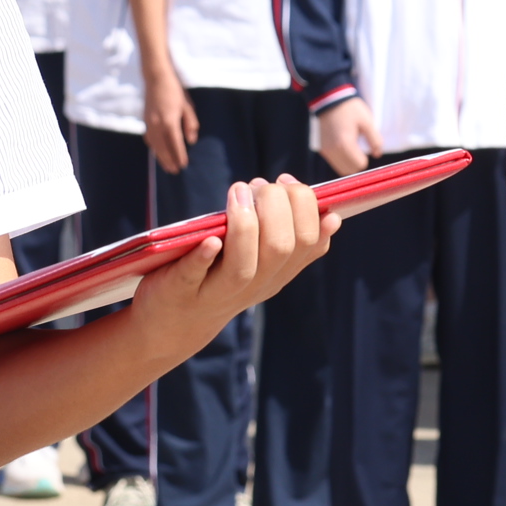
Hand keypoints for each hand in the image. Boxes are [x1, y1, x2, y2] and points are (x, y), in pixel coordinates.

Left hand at [134, 174, 333, 355]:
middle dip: (275, 205)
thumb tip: (331, 214)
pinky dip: (205, 256)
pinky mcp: (181, 291)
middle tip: (257, 186)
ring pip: (244, 267)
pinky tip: (211, 238)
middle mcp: (254, 286)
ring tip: (238, 192)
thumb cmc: (221, 277)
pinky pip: (195, 275)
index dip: (304, 204)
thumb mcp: (263, 264)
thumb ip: (292, 240)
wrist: (174, 323)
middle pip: (280, 248)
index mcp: (278, 274)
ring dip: (244, 225)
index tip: (285, 181)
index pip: (309, 241)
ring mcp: (217, 292)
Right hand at [142, 69, 197, 174]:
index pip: (175, 144)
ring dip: (160, 157)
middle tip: (175, 171)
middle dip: (169, 160)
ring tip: (167, 167)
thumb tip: (191, 141)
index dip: (179, 156)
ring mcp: (149, 123)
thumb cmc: (175, 91)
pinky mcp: (145, 121)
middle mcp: (157, 125)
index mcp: (169, 121)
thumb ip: (190, 124)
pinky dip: (154, 148)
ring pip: (154, 146)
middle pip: (163, 148)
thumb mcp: (187, 106)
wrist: (156, 78)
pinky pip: (149, 139)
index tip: (184, 165)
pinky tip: (158, 152)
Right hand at [311, 100, 378, 175]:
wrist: (328, 97)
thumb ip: (374, 139)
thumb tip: (378, 154)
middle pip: (348, 171)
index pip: (359, 165)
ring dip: (348, 162)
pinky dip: (340, 158)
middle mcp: (333, 151)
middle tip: (360, 149)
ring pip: (340, 168)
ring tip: (352, 146)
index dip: (365, 158)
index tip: (365, 147)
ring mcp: (326, 150)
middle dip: (357, 163)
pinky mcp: (321, 148)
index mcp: (345, 145)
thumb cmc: (349, 108)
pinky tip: (344, 144)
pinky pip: (333, 161)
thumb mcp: (367, 121)